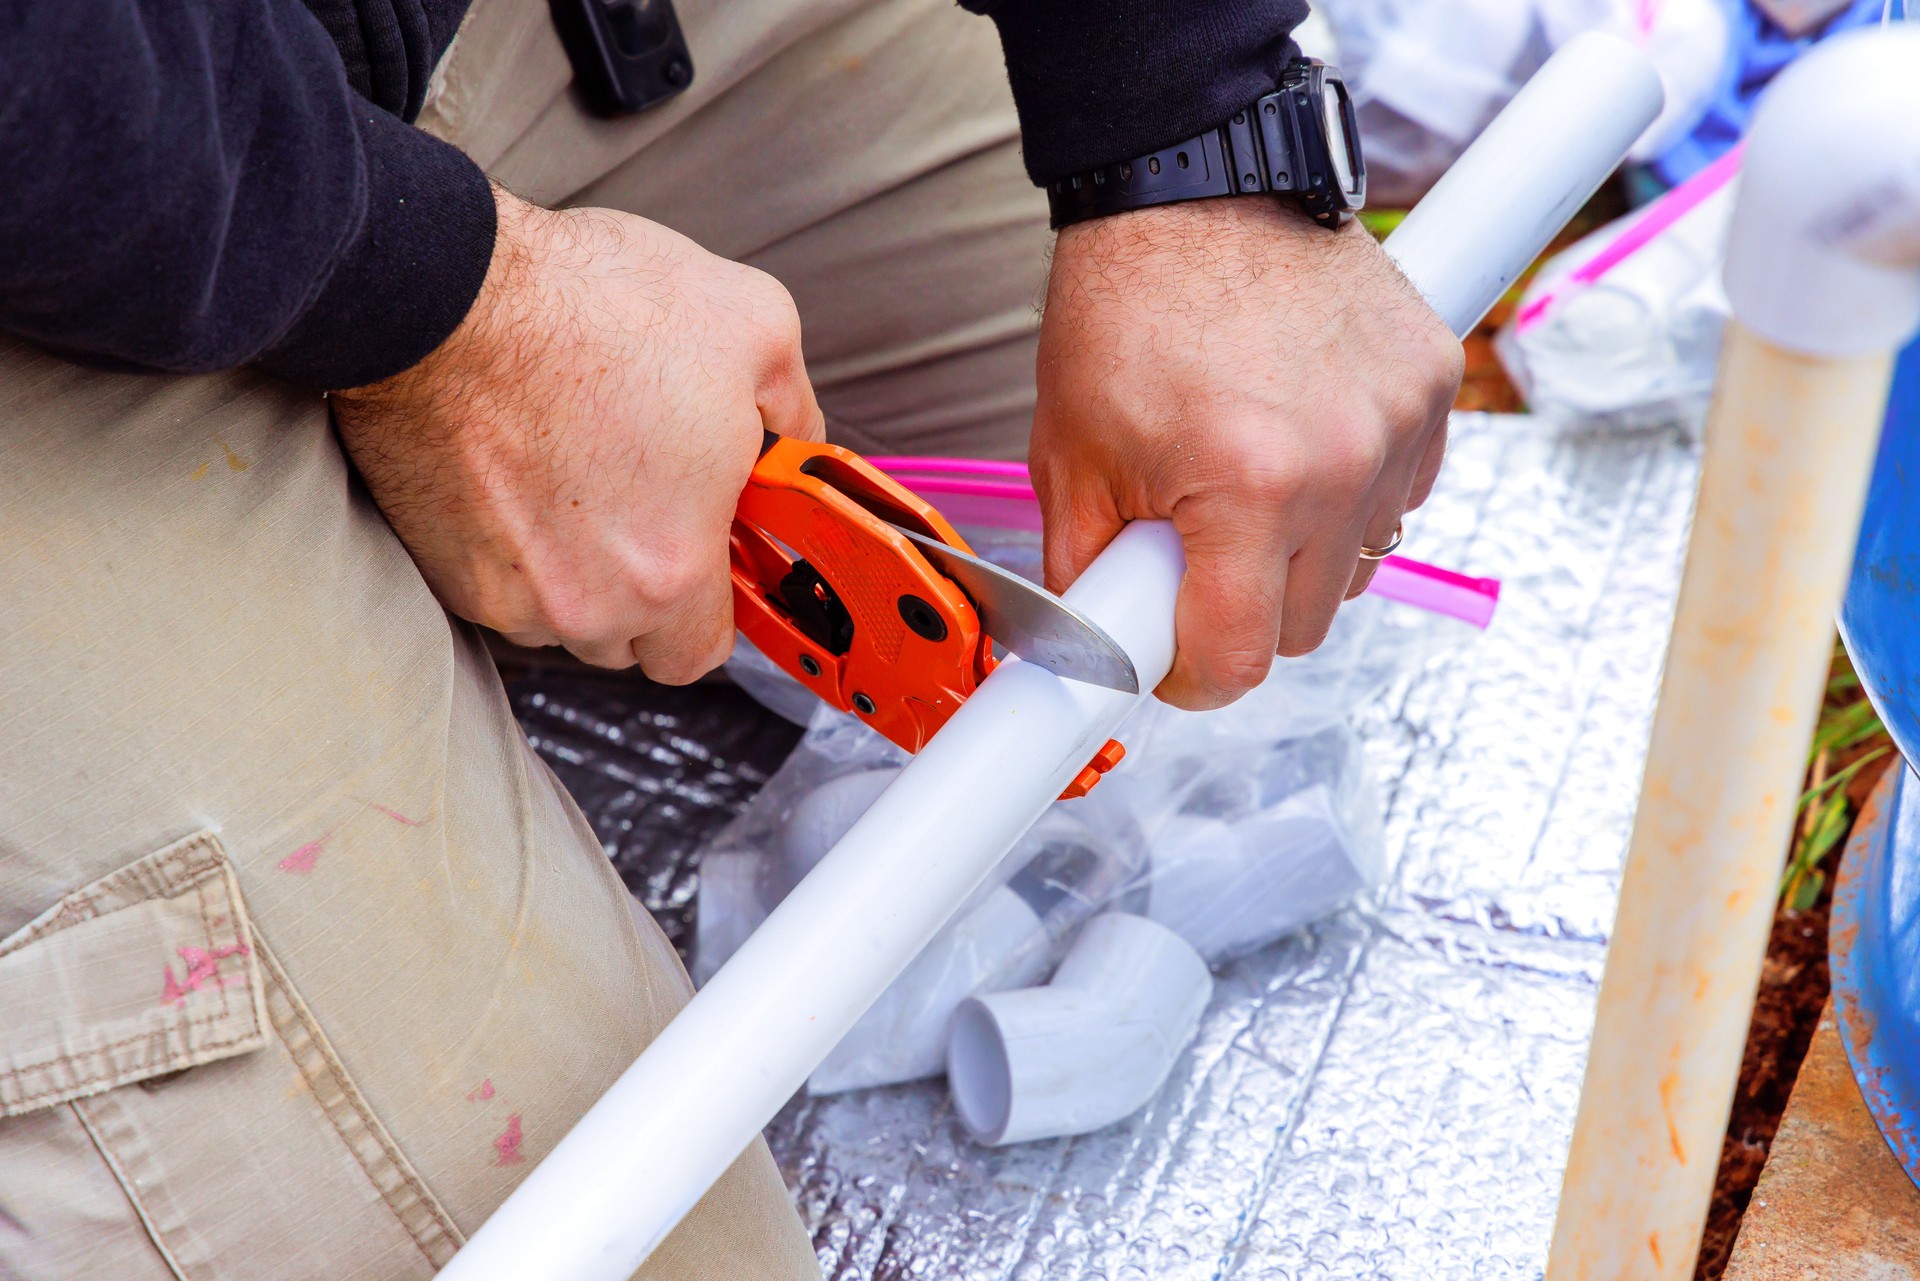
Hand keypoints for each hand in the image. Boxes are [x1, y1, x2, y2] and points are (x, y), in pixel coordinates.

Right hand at [331, 186, 823, 679]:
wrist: (443, 293)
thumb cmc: (589, 307)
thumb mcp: (753, 327)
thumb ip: (794, 409)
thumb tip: (798, 438)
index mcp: (671, 570)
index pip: (701, 653)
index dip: (713, 606)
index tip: (709, 554)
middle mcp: (586, 605)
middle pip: (629, 640)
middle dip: (646, 587)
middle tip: (646, 503)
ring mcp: (507, 594)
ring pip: (559, 615)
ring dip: (575, 570)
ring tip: (578, 474)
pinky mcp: (446, 568)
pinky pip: (498, 586)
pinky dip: (511, 547)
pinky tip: (521, 471)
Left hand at [1031, 198, 1461, 709]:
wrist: (1192, 186)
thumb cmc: (1125, 307)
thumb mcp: (1070, 457)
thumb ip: (1087, 576)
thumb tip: (1100, 655)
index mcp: (1245, 488)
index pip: (1241, 659)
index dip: (1192, 677)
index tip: (1172, 662)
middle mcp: (1340, 463)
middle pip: (1305, 627)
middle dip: (1242, 611)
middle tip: (1192, 558)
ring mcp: (1396, 423)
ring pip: (1358, 568)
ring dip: (1301, 558)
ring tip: (1242, 490)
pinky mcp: (1429, 386)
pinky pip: (1398, 498)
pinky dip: (1349, 496)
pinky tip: (1297, 445)